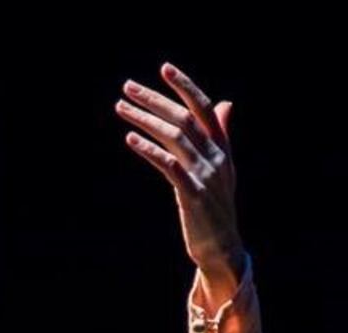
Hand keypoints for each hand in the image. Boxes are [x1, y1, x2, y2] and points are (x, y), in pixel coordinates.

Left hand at [116, 61, 245, 302]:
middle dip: (154, 100)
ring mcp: (205, 177)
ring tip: (121, 108)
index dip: (185, 86)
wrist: (222, 249)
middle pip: (184, 118)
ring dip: (145, 120)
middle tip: (127, 88)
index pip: (204, 108)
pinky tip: (131, 138)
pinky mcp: (193, 196)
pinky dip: (150, 150)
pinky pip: (170, 166)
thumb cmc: (216, 208)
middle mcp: (216, 158)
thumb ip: (221, 134)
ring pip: (175, 137)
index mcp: (223, 149)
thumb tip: (226, 104)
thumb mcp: (223, 168)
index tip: (164, 68)